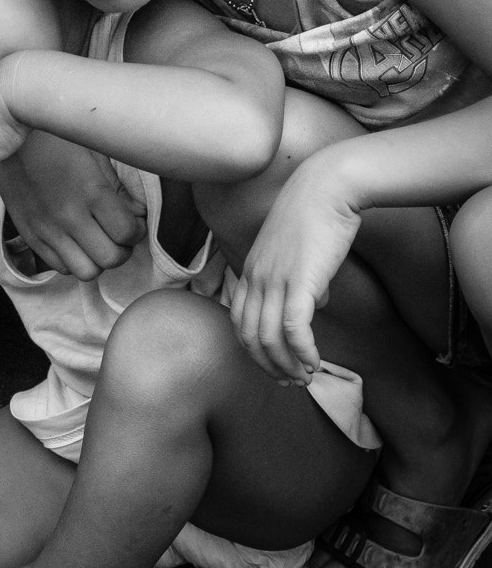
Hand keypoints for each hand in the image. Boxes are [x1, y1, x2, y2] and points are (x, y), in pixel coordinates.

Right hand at [0, 135, 146, 279]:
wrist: (5, 140)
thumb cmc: (54, 139)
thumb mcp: (93, 153)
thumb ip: (117, 187)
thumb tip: (137, 213)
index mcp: (90, 191)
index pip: (127, 233)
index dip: (137, 231)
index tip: (135, 223)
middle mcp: (69, 216)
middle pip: (110, 259)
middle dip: (122, 250)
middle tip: (120, 235)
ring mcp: (47, 230)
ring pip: (85, 272)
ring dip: (97, 261)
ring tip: (98, 242)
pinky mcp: (29, 236)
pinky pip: (59, 267)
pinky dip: (73, 261)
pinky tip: (75, 242)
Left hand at [227, 156, 362, 384]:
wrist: (328, 186)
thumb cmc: (318, 212)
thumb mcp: (299, 249)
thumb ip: (301, 276)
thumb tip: (317, 300)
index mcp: (251, 269)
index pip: (239, 322)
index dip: (255, 350)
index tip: (275, 365)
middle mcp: (256, 278)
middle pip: (249, 338)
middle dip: (269, 366)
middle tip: (290, 382)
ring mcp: (275, 280)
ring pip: (269, 340)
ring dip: (287, 366)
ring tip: (305, 377)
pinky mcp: (300, 282)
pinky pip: (295, 331)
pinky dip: (303, 353)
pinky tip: (315, 362)